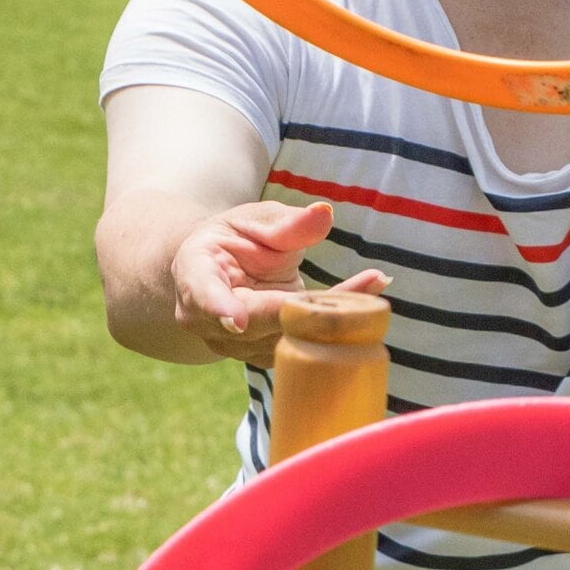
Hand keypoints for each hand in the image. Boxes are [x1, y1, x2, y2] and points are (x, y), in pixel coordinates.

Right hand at [171, 200, 389, 361]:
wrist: (223, 272)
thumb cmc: (236, 239)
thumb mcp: (257, 220)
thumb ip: (287, 222)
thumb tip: (323, 214)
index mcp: (197, 274)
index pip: (204, 294)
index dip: (220, 308)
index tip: (238, 320)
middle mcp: (208, 318)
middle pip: (255, 323)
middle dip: (303, 310)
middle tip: (353, 290)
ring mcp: (235, 344)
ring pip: (285, 337)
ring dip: (331, 316)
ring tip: (373, 282)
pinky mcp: (264, 354)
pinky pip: (303, 345)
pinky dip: (337, 325)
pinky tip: (370, 300)